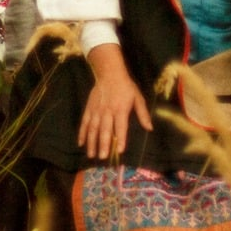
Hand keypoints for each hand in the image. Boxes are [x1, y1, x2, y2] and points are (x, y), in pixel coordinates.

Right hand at [77, 44, 152, 160]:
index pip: (120, 126)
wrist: (109, 73)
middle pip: (104, 130)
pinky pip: (84, 123)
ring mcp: (96, 110)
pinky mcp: (89, 109)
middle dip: (103, 144)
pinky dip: (82, 133)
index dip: (120, 138)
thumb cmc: (126, 87)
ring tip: (91, 155)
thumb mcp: (138, 97)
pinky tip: (81, 143)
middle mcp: (107, 111)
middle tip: (102, 157)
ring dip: (91, 142)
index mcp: (120, 109)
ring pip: (93, 128)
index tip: (120, 150)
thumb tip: (150, 128)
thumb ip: (143, 114)